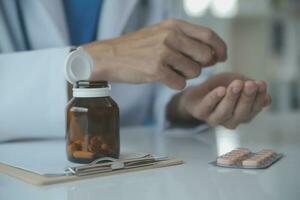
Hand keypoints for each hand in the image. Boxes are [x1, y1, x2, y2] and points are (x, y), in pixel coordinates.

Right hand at [83, 19, 226, 89]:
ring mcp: (163, 53)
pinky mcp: (156, 70)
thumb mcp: (161, 33)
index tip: (222, 58)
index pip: (209, 36)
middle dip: (201, 66)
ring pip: (194, 72)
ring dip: (186, 76)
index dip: (220, 48)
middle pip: (205, 57)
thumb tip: (213, 55)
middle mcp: (171, 36)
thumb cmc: (138, 47)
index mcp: (174, 25)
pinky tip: (163, 79)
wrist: (110, 56)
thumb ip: (186, 40)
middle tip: (187, 67)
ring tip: (170, 71)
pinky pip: (180, 84)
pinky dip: (174, 85)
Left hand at [167, 73, 271, 128]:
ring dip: (232, 98)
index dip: (259, 97)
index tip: (261, 83)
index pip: (254, 109)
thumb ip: (251, 89)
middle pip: (241, 113)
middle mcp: (230, 121)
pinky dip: (214, 98)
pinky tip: (221, 90)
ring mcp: (214, 119)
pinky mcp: (200, 113)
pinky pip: (207, 107)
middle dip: (247, 98)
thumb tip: (268, 100)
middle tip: (250, 84)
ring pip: (225, 112)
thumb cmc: (221, 87)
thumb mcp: (238, 83)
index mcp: (243, 115)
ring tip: (237, 84)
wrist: (197, 91)